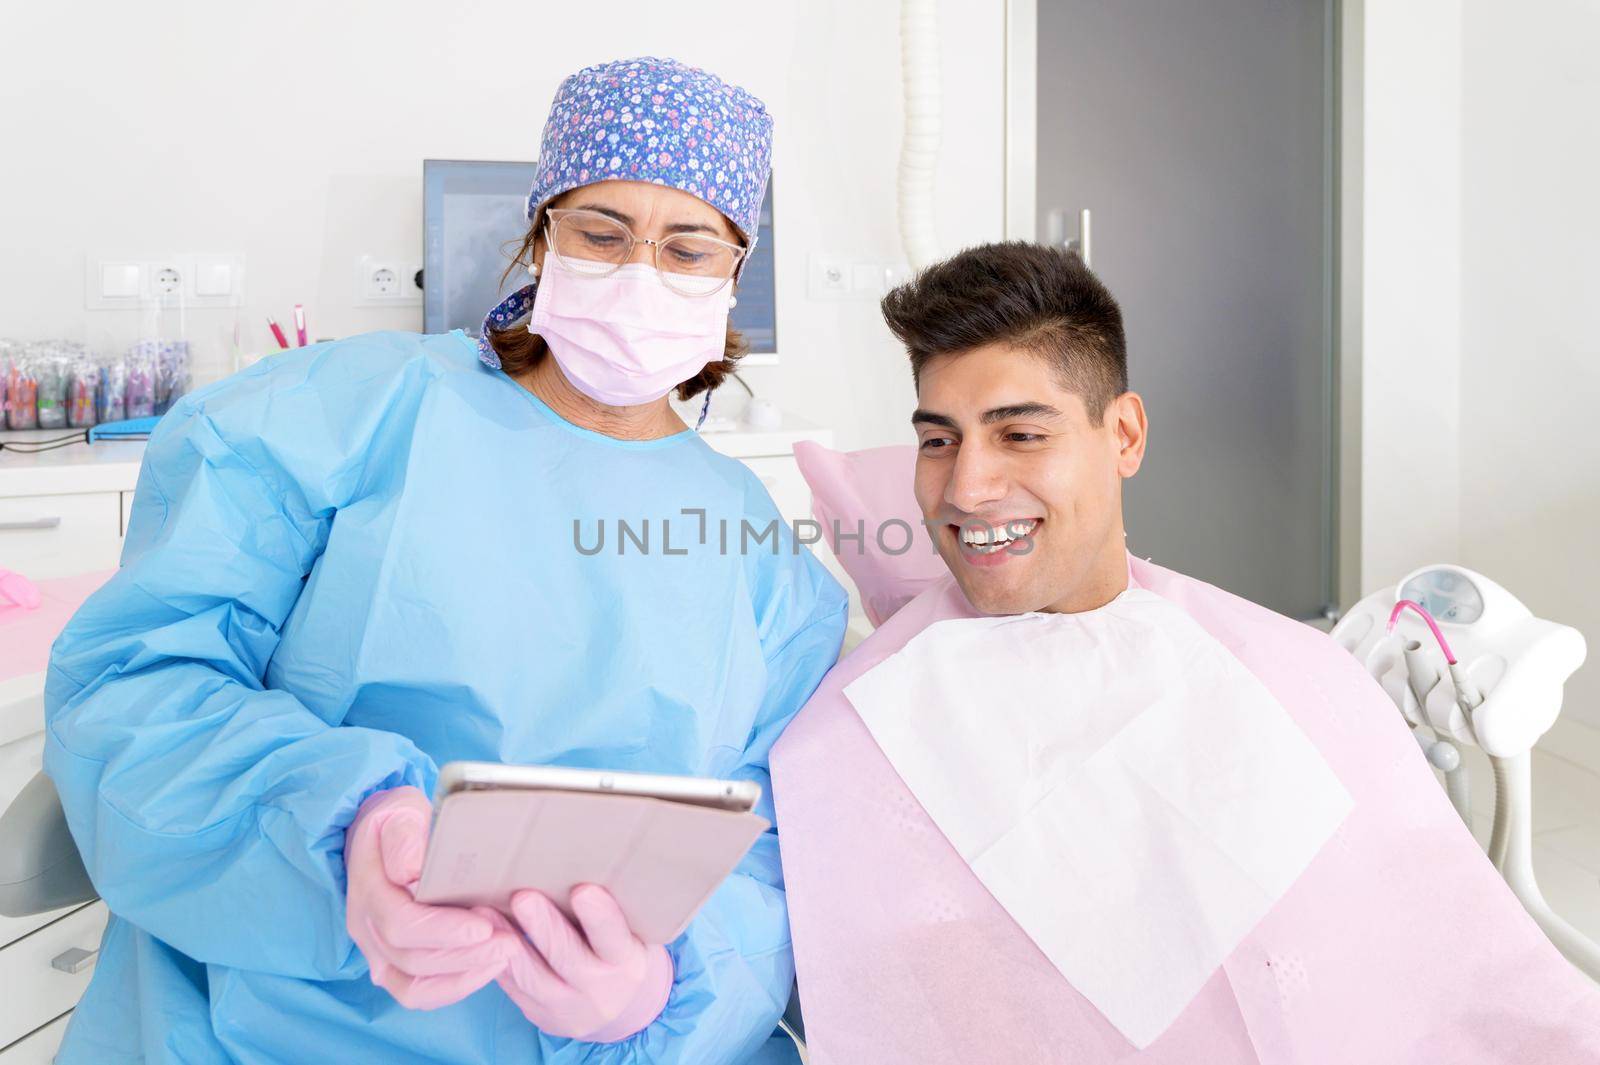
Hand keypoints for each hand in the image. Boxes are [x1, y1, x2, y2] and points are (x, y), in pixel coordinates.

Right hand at [344, 786, 515, 1008]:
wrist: (385, 834)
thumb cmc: (399, 820)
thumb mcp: (401, 811)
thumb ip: (406, 838)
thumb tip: (413, 872)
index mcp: (367, 889)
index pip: (401, 923)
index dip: (443, 930)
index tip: (484, 927)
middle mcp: (365, 927)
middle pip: (411, 959)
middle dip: (465, 955)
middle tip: (510, 943)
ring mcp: (375, 950)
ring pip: (412, 986)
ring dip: (463, 976)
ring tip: (504, 956)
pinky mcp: (391, 964)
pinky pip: (415, 993)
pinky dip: (452, 988)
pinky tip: (486, 969)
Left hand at [492, 885, 673, 1042]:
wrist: (618, 1008)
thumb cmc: (619, 951)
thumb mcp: (628, 934)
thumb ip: (609, 911)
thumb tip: (574, 861)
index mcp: (627, 962)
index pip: (613, 939)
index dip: (599, 917)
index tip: (582, 890)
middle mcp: (600, 989)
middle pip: (567, 957)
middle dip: (543, 926)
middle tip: (523, 897)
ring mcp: (568, 1007)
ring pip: (532, 976)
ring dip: (507, 941)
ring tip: (485, 912)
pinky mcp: (540, 1014)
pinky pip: (514, 988)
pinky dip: (497, 960)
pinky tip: (482, 936)